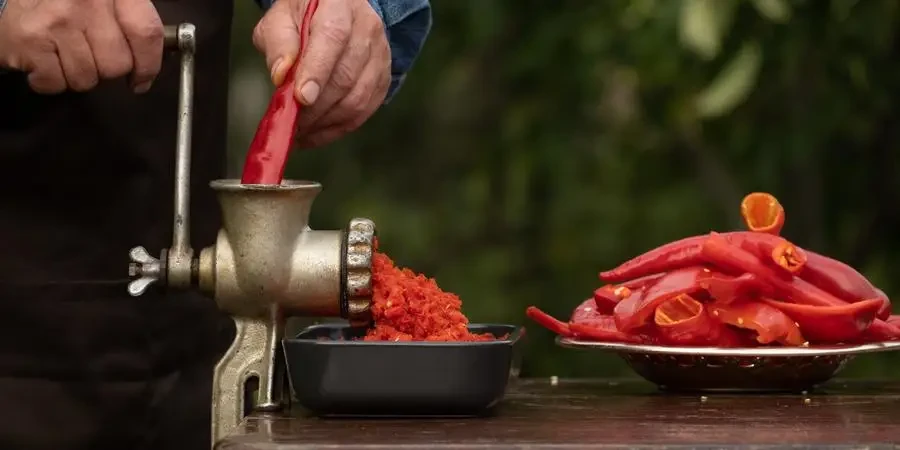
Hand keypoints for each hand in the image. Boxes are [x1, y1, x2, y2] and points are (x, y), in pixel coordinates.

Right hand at [0, 0, 163, 93]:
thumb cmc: (63, 2)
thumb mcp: (104, 0)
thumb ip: (131, 23)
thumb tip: (150, 63)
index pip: (146, 33)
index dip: (148, 65)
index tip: (141, 79)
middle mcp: (87, 1)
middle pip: (117, 64)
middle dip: (105, 71)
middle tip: (89, 56)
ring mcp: (58, 20)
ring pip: (87, 78)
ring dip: (77, 76)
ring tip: (63, 54)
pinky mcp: (31, 39)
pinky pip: (55, 83)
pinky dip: (50, 80)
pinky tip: (45, 60)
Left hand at [254, 0, 391, 147]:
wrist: (335, 14)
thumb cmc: (303, 17)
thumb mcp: (280, 19)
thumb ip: (278, 42)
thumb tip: (281, 75)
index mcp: (339, 6)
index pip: (332, 38)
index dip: (317, 71)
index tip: (301, 98)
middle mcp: (367, 28)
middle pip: (346, 75)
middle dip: (316, 107)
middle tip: (291, 124)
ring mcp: (380, 54)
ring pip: (358, 98)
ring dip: (326, 121)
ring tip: (301, 131)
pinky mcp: (383, 78)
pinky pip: (364, 111)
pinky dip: (338, 128)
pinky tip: (317, 133)